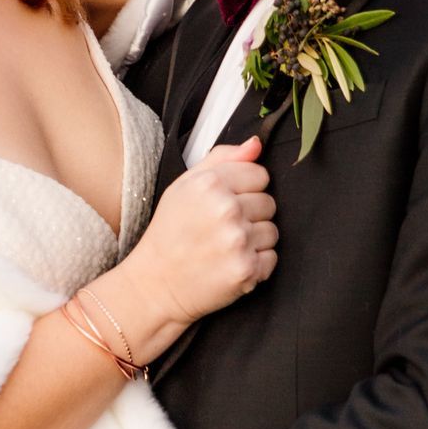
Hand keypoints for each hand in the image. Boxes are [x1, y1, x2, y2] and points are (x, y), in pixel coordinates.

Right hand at [109, 136, 276, 352]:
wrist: (155, 284)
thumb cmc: (170, 232)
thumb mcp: (185, 186)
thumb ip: (222, 159)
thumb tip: (256, 144)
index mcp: (211, 183)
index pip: (260, 174)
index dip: (244, 190)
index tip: (225, 204)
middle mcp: (227, 209)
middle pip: (269, 203)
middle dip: (250, 215)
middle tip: (221, 229)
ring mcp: (238, 240)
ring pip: (272, 231)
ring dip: (254, 240)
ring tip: (224, 247)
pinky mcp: (247, 269)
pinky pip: (271, 258)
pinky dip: (255, 264)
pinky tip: (230, 264)